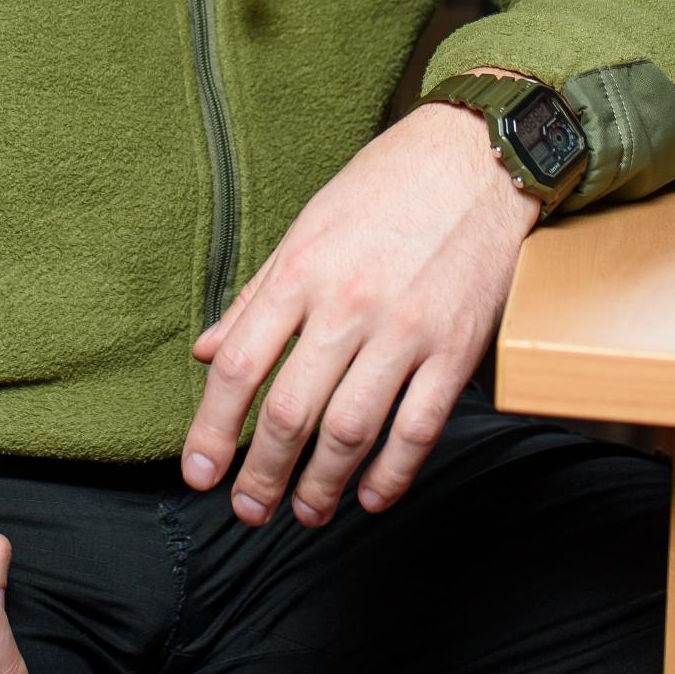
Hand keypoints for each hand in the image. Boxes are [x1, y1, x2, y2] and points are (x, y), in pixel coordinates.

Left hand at [182, 69, 540, 526]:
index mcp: (300, 272)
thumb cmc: (383, 189)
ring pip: (351, 431)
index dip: (212, 429)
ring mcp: (405, 330)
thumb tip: (206, 353)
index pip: (240, 366)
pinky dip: (392, 474)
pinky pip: (418, 428)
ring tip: (305, 514)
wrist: (474, 159)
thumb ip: (256, 297)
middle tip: (249, 511)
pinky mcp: (456, 348)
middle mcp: (347, 304)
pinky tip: (372, 497)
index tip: (200, 471)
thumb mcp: (305, 228)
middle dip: (263, 473)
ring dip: (322, 486)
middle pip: (291, 411)